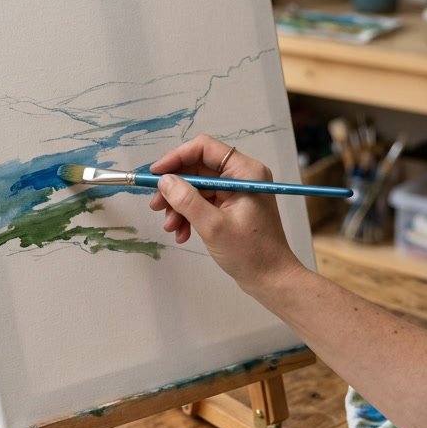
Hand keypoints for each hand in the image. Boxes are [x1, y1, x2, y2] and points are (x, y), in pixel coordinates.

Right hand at [148, 134, 302, 295]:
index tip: (155, 174)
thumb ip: (187, 200)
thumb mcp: (213, 226)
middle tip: (156, 205)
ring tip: (170, 227)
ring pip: (196, 187)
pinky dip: (189, 215)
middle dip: (174, 188)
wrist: (271, 279)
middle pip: (197, 168)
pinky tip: (182, 233)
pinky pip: (202, 203)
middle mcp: (241, 176)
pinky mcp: (231, 207)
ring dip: (179, 206)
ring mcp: (236, 192)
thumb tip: (164, 181)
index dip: (176, 157)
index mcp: (245, 171)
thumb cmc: (251, 252)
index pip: (204, 148)